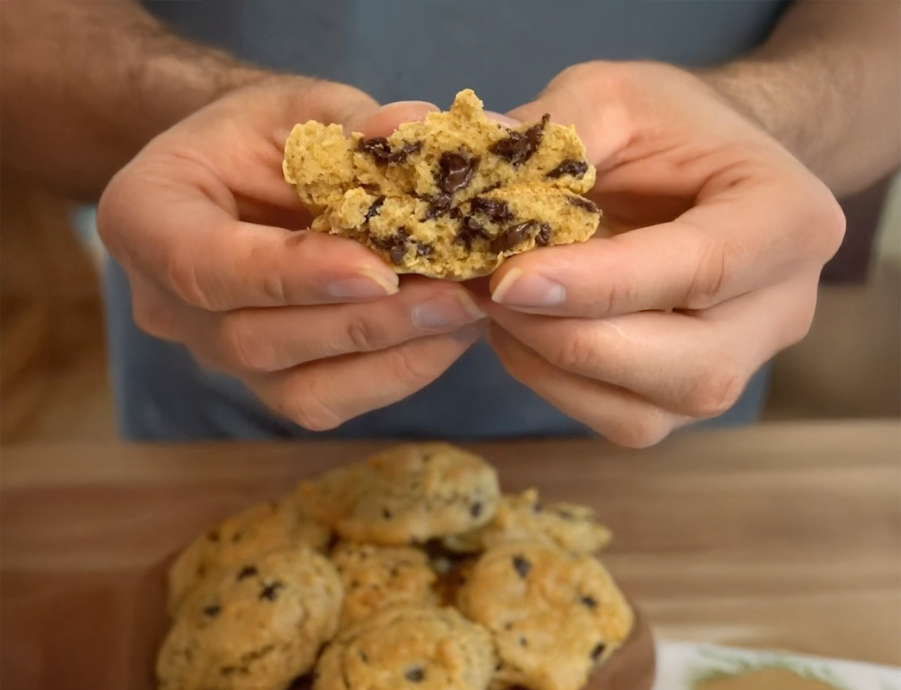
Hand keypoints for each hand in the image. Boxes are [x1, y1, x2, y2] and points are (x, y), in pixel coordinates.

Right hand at [98, 78, 483, 430]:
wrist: (249, 180)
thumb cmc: (266, 136)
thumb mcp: (298, 106)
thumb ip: (349, 121)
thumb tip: (414, 132)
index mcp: (145, 218)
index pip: (204, 266)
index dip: (291, 275)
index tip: (379, 270)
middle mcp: (168, 304)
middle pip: (254, 340)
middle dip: (363, 323)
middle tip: (451, 295)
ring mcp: (215, 355)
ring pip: (295, 390)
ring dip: (389, 355)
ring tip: (462, 313)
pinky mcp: (268, 382)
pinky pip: (328, 402)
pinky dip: (395, 373)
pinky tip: (445, 335)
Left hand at [484, 62, 844, 446]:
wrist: (702, 171)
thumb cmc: (665, 128)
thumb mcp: (614, 96)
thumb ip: (558, 130)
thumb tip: (477, 165)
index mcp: (789, 219)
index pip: (703, 268)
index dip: (600, 284)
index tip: (509, 279)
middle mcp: (781, 308)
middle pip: (685, 364)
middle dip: (569, 337)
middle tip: (490, 290)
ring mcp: (739, 363)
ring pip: (645, 413)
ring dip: (551, 368)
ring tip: (497, 307)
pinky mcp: (689, 395)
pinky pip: (621, 420)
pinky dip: (554, 384)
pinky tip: (521, 332)